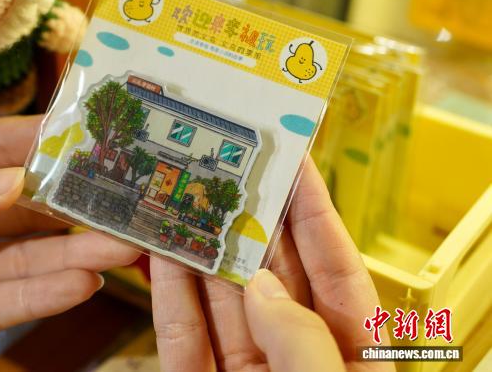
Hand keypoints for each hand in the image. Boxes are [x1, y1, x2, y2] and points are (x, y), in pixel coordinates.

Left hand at [0, 116, 138, 370]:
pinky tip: (83, 285)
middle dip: (73, 206)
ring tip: (118, 249)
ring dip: (75, 254)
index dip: (41, 142)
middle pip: (25, 209)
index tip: (91, 138)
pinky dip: (46, 296)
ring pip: (28, 259)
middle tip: (122, 203)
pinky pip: (9, 305)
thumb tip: (12, 181)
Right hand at [151, 159, 393, 371]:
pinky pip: (185, 338)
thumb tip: (260, 286)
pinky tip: (162, 259)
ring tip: (183, 202)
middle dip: (248, 221)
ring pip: (221, 301)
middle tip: (227, 172)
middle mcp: (297, 353)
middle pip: (271, 273)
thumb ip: (301, 336)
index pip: (334, 267)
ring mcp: (248, 370)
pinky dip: (171, 299)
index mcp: (351, 352)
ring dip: (201, 252)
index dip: (313, 211)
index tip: (295, 161)